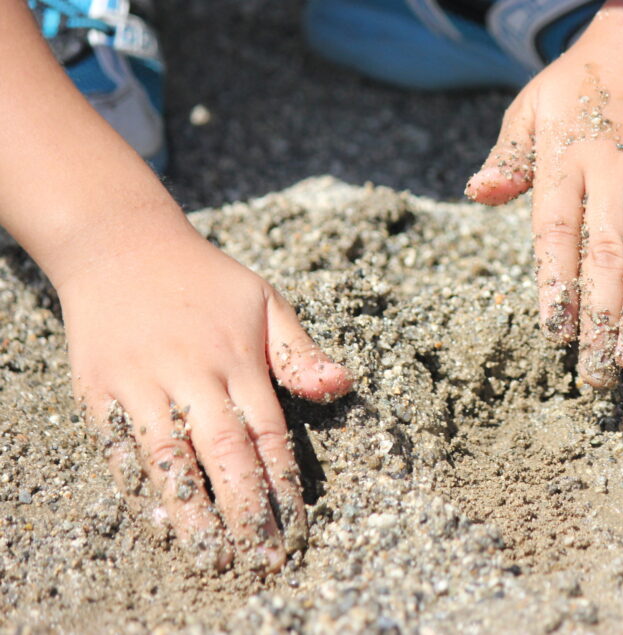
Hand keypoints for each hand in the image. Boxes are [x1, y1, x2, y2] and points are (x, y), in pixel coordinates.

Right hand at [57, 230, 351, 572]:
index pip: (267, 433)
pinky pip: (118, 447)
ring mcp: (140, 382)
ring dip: (192, 511)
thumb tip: (342, 386)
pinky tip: (159, 520)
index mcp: (238, 357)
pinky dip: (137, 486)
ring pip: (168, 458)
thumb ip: (300, 352)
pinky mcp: (98, 390)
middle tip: (263, 558)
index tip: (296, 528)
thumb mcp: (264, 301)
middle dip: (246, 511)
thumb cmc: (205, 280)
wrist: (120, 245)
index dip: (283, 484)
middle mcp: (190, 373)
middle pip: (223, 454)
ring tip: (213, 556)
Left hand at [466, 11, 622, 387]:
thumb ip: (510, 154)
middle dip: (601, 319)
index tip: (555, 333)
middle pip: (607, 254)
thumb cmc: (585, 80)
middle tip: (594, 376)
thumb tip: (478, 193)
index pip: (558, 231)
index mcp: (568, 156)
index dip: (557, 284)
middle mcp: (617, 170)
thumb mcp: (534, 103)